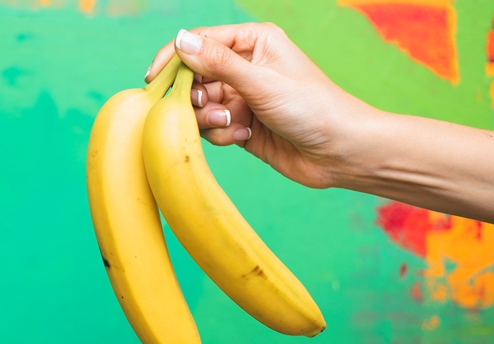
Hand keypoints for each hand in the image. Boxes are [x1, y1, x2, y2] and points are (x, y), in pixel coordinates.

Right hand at [145, 23, 373, 188]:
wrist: (339, 152)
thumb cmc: (311, 107)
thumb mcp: (261, 82)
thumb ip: (218, 62)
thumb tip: (179, 40)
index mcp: (252, 42)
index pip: (199, 42)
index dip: (174, 58)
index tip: (154, 79)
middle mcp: (244, 66)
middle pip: (195, 76)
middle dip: (196, 96)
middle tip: (209, 108)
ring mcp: (242, 97)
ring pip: (201, 105)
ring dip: (210, 119)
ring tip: (235, 124)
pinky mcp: (242, 124)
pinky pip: (213, 127)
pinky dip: (223, 134)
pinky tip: (246, 137)